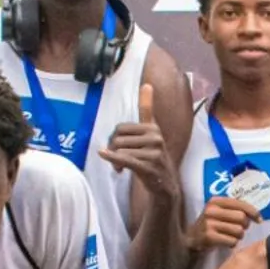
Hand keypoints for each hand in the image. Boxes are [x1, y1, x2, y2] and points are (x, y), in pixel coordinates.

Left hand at [99, 83, 177, 197]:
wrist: (165, 184)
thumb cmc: (153, 157)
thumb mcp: (151, 133)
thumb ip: (147, 109)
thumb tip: (147, 84)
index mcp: (153, 128)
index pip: (121, 128)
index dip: (115, 138)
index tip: (117, 146)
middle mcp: (156, 137)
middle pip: (119, 139)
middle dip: (113, 150)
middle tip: (117, 160)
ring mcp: (154, 153)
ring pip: (120, 151)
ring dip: (115, 161)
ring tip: (120, 167)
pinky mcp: (150, 166)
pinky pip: (125, 159)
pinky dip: (111, 158)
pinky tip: (104, 155)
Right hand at [185, 194, 261, 252]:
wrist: (191, 239)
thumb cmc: (210, 225)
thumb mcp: (218, 212)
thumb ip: (234, 209)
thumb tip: (257, 215)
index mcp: (216, 201)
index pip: (241, 204)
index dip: (253, 212)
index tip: (259, 220)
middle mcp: (211, 210)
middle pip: (242, 218)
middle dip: (244, 226)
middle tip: (239, 230)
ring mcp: (209, 223)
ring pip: (238, 231)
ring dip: (238, 236)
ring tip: (230, 236)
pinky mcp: (209, 236)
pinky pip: (232, 241)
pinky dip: (232, 244)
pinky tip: (225, 242)